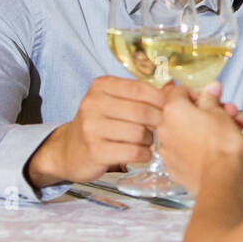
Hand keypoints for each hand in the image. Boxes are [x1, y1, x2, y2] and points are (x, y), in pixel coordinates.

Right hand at [26, 76, 163, 187]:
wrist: (68, 150)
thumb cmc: (99, 124)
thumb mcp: (113, 102)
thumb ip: (140, 95)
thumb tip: (174, 89)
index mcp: (101, 86)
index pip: (139, 88)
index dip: (160, 99)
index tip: (169, 108)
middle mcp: (93, 104)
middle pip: (141, 112)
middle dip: (157, 122)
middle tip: (160, 128)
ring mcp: (92, 128)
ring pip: (138, 133)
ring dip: (149, 140)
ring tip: (146, 141)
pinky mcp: (95, 151)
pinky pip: (132, 152)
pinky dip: (143, 154)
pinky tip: (141, 153)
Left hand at [157, 83, 242, 193]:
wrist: (220, 180)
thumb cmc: (221, 145)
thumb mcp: (221, 114)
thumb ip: (211, 99)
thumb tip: (211, 88)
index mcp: (173, 110)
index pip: (179, 91)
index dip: (198, 93)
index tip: (212, 100)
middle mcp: (164, 128)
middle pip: (183, 113)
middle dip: (206, 112)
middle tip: (226, 115)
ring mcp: (167, 149)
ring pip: (185, 132)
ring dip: (203, 129)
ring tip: (227, 133)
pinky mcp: (172, 167)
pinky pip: (184, 150)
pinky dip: (196, 147)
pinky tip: (214, 149)